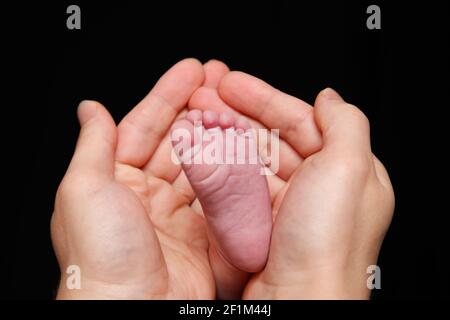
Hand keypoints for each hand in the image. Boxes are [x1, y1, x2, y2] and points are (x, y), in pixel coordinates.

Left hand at [51, 59, 214, 298]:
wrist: (134, 313)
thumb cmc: (101, 255)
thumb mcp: (84, 189)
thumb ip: (93, 144)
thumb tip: (90, 108)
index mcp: (112, 182)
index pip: (144, 126)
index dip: (168, 95)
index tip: (192, 70)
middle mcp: (144, 197)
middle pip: (176, 141)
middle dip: (198, 109)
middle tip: (222, 81)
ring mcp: (175, 216)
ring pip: (201, 164)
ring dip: (218, 137)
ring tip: (237, 108)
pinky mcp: (201, 235)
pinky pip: (219, 194)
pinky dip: (232, 171)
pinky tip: (243, 149)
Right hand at [212, 72, 393, 298]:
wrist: (298, 302)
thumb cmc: (328, 243)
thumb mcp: (351, 169)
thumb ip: (345, 123)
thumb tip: (329, 98)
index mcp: (345, 172)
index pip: (301, 121)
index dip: (265, 98)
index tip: (231, 83)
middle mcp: (316, 189)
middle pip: (272, 137)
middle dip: (237, 113)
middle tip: (204, 96)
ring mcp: (286, 207)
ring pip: (251, 159)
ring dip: (224, 136)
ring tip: (196, 118)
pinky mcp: (261, 224)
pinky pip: (239, 185)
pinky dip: (222, 165)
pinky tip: (203, 151)